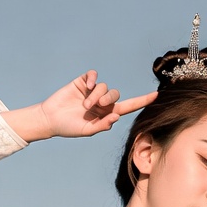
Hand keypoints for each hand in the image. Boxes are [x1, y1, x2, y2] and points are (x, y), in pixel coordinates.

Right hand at [3, 71, 156, 142]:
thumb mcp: (87, 131)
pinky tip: (86, 85)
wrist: (50, 119)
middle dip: (107, 100)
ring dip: (96, 95)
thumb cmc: (69, 127)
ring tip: (84, 105)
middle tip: (95, 106)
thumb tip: (116, 116)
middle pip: (115, 95)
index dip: (142, 101)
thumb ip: (102, 125)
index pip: (128, 107)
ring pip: (104, 87)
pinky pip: (94, 76)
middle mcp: (102, 101)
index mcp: (107, 114)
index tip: (156, 96)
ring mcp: (92, 91)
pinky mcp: (83, 82)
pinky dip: (92, 79)